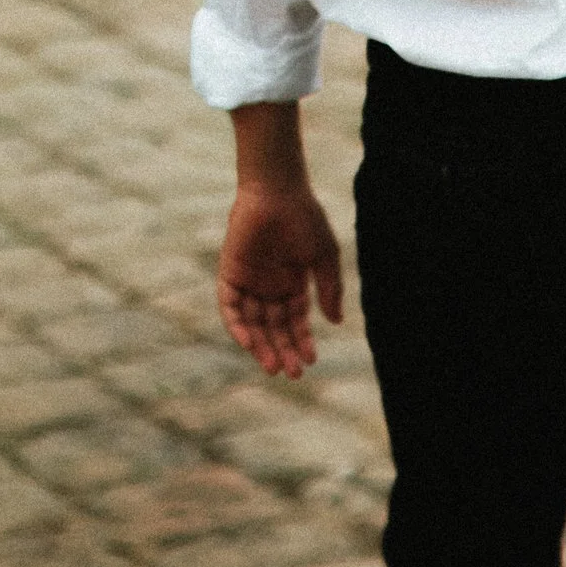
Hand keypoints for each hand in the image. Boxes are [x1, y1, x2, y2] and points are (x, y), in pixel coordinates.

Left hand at [218, 182, 343, 379]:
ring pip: (252, 322)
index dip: (302, 341)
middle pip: (273, 327)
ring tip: (272, 366)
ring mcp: (249, 281)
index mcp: (292, 283)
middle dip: (283, 350)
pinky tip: (249, 343)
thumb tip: (335, 322)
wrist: (278, 192)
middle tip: (291, 374)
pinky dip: (237, 325)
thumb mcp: (325, 258)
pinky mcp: (230, 273)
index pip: (295, 321)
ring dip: (260, 345)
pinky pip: (230, 306)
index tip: (310, 361)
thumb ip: (329, 290)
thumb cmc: (305, 219)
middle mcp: (269, 286)